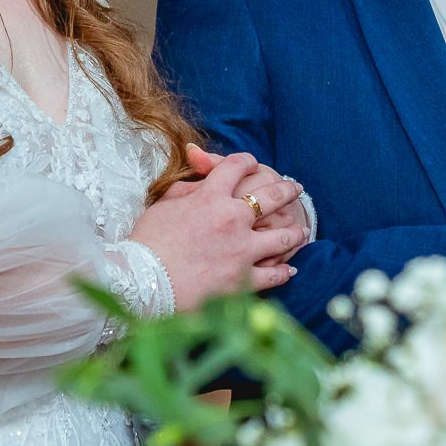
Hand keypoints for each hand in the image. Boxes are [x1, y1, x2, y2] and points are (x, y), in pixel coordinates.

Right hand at [132, 152, 305, 305]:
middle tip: (294, 188)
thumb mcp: (163, 206)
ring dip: (294, 232)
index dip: (246, 161)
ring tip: (301, 230)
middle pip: (271, 196)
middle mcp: (232, 219)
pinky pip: (274, 274)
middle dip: (286, 189)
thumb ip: (186, 189)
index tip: (252, 163)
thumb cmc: (147, 245)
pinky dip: (284, 271)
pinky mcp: (244, 280)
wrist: (144, 284)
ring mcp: (242, 251)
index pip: (236, 167)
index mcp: (210, 197)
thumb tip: (199, 175)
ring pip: (282, 236)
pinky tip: (290, 269)